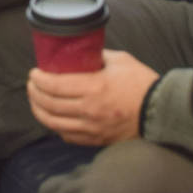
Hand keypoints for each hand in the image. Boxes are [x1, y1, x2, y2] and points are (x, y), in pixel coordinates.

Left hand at [24, 50, 156, 146]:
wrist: (161, 112)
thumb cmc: (142, 83)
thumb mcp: (120, 61)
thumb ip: (97, 56)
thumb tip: (80, 52)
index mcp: (94, 88)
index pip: (54, 85)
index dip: (38, 79)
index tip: (34, 73)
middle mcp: (89, 110)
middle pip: (49, 104)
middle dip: (34, 93)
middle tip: (32, 84)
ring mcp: (91, 128)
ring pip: (53, 123)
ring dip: (39, 111)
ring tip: (36, 101)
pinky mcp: (96, 139)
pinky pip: (67, 135)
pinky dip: (55, 126)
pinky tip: (53, 117)